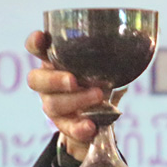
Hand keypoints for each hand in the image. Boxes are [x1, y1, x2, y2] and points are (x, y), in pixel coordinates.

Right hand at [24, 30, 104, 161]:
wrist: (97, 117)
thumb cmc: (97, 82)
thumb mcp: (102, 67)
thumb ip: (108, 58)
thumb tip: (131, 47)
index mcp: (53, 62)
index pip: (36, 49)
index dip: (35, 43)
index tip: (41, 37)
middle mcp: (47, 83)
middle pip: (36, 80)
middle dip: (55, 80)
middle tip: (73, 80)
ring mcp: (52, 104)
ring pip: (53, 104)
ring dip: (76, 101)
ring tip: (98, 97)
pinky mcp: (63, 125)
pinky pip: (67, 128)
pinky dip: (79, 128)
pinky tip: (90, 126)